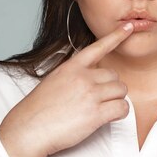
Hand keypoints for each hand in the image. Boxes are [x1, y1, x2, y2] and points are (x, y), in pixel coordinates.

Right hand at [0, 22, 133, 156]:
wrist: (28, 129)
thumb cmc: (38, 109)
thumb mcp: (53, 81)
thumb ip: (72, 74)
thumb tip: (89, 76)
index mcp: (71, 67)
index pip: (98, 48)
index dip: (116, 36)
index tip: (129, 27)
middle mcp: (82, 77)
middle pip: (114, 76)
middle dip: (110, 89)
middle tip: (96, 101)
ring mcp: (90, 94)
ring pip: (121, 91)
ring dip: (115, 101)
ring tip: (99, 110)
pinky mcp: (96, 113)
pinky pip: (122, 108)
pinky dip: (119, 113)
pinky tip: (107, 117)